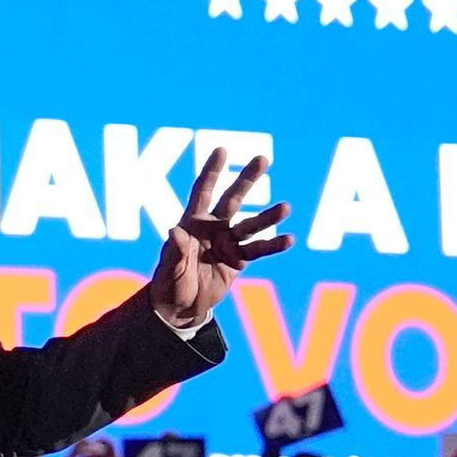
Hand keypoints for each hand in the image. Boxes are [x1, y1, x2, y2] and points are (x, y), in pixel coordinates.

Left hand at [147, 147, 292, 328]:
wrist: (180, 306)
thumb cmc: (168, 284)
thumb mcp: (169, 269)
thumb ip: (174, 251)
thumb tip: (174, 231)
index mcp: (192, 223)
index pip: (202, 192)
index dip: (211, 171)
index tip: (222, 150)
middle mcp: (213, 227)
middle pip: (232, 199)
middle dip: (247, 179)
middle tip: (264, 158)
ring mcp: (227, 242)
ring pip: (250, 224)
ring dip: (268, 217)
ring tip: (286, 207)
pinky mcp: (239, 259)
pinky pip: (258, 250)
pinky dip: (272, 246)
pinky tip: (288, 239)